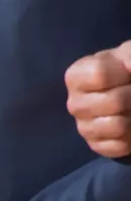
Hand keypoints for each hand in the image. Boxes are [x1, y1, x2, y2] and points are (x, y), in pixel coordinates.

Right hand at [66, 41, 130, 157]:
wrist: (126, 88)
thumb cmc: (126, 70)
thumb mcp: (128, 54)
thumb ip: (129, 54)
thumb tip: (129, 64)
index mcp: (76, 76)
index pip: (101, 74)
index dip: (124, 73)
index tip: (129, 72)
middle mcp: (74, 103)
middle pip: (114, 102)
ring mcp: (83, 127)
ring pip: (118, 126)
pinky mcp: (96, 145)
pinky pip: (119, 146)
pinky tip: (130, 125)